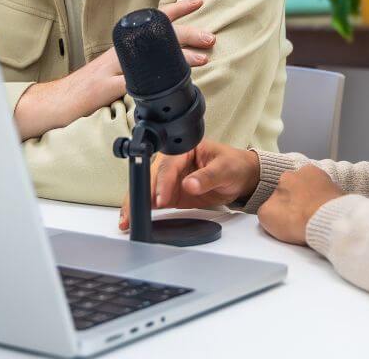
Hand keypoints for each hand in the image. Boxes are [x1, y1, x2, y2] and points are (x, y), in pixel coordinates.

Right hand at [14, 0, 213, 139]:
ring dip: (179, 56)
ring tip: (202, 58)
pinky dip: (150, 82)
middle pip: (157, 34)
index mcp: (124, 44)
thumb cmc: (90, 87)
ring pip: (149, 55)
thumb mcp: (118, 69)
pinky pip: (131, 82)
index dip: (177, 9)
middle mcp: (119, 50)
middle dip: (188, 33)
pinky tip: (167, 84)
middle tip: (211, 36)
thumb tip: (172, 60)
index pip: (152, 19)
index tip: (199, 1)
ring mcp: (111, 68)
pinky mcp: (104, 88)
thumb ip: (140, 63)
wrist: (57, 101)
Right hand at [119, 139, 259, 231]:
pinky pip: (154, 201)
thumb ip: (207, 177)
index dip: (162, 183)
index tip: (160, 199)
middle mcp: (172, 162)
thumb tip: (190, 184)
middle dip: (140, 195)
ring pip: (147, 190)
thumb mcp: (225, 169)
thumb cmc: (234, 165)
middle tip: (133, 213)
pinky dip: (144, 210)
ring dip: (136, 204)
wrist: (241, 177)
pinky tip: (135, 220)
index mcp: (183, 148)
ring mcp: (170, 179)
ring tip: (127, 220)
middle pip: (151, 177)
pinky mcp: (171, 193)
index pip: (169, 166)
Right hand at [257, 165, 342, 245]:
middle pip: (299, 187)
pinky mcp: (340, 189)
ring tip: (315, 218)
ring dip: (314, 200)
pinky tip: (326, 217)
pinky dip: (328, 205)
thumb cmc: (296, 218)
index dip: (283, 204)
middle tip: (301, 217)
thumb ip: (266, 207)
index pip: (281, 189)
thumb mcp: (266, 216)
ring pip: (315, 190)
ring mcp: (325, 178)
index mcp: (286, 175)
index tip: (287, 216)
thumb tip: (272, 207)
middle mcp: (306, 170)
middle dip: (300, 198)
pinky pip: (330, 197)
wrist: (328, 222)